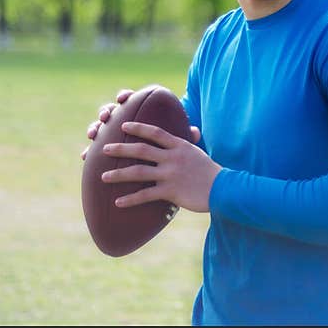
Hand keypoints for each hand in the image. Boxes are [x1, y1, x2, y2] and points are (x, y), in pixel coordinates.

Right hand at [80, 88, 200, 159]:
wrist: (158, 161)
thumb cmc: (171, 146)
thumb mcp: (179, 142)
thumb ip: (186, 135)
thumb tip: (196, 132)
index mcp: (141, 113)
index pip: (131, 98)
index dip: (125, 96)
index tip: (123, 98)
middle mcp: (124, 120)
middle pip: (112, 110)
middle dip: (107, 111)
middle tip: (106, 117)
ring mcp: (113, 134)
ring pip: (100, 127)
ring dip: (95, 127)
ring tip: (94, 134)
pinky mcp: (107, 148)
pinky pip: (94, 148)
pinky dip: (89, 150)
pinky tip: (85, 156)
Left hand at [99, 121, 219, 212]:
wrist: (224, 188)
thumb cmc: (212, 172)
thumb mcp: (199, 153)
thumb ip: (188, 144)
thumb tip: (190, 132)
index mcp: (180, 146)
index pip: (156, 133)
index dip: (138, 128)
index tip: (123, 125)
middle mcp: (173, 158)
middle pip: (141, 150)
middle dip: (120, 148)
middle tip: (104, 148)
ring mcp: (170, 174)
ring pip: (138, 172)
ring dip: (118, 174)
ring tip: (103, 177)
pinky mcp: (170, 191)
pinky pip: (145, 195)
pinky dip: (130, 199)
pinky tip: (117, 202)